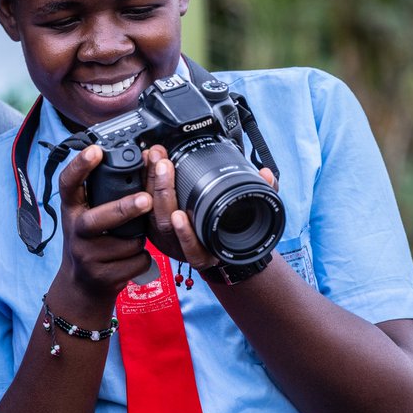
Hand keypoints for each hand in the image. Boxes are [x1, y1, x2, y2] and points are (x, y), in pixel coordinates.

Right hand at [53, 146, 154, 312]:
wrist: (82, 286)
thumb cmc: (91, 242)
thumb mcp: (87, 215)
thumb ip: (104, 194)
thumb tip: (142, 157)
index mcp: (72, 209)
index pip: (68, 183)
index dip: (80, 166)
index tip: (95, 150)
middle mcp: (75, 231)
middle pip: (98, 219)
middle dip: (124, 208)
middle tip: (147, 199)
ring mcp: (86, 256)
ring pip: (127, 243)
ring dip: (140, 240)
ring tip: (133, 240)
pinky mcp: (101, 276)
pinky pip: (136, 262)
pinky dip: (142, 260)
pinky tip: (131, 260)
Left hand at [148, 149, 278, 266]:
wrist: (219, 245)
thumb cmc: (233, 229)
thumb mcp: (253, 216)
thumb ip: (264, 195)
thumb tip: (267, 175)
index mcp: (208, 252)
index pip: (193, 249)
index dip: (184, 235)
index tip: (180, 216)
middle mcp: (183, 247)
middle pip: (166, 225)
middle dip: (163, 192)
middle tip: (164, 165)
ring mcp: (166, 235)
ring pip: (153, 214)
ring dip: (152, 183)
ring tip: (156, 160)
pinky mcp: (154, 222)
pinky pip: (145, 206)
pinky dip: (144, 183)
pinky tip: (145, 167)